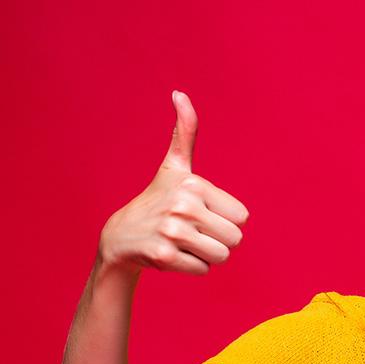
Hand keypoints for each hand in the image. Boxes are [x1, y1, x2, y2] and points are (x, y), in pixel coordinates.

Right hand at [97, 90, 250, 275]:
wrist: (122, 236)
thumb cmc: (157, 199)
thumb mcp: (174, 166)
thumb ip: (185, 132)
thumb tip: (179, 93)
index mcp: (193, 184)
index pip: (242, 217)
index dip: (224, 219)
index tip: (200, 213)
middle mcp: (183, 206)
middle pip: (235, 239)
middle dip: (218, 240)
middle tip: (193, 231)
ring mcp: (172, 232)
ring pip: (222, 256)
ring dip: (206, 255)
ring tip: (184, 242)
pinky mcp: (164, 257)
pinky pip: (203, 270)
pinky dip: (191, 267)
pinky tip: (172, 254)